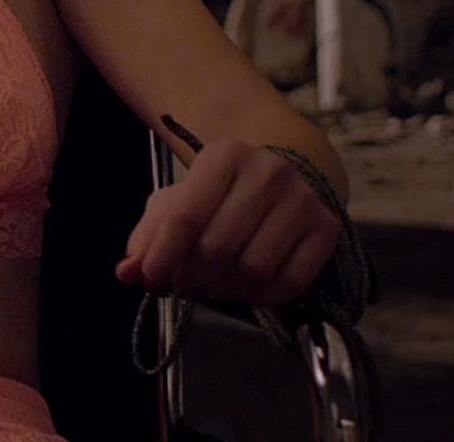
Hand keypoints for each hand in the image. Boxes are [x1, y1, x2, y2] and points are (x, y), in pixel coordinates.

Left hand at [116, 137, 340, 307]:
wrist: (282, 173)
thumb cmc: (220, 192)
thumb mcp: (178, 200)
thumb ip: (149, 235)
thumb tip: (126, 272)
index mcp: (225, 155)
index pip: (186, 216)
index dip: (163, 256)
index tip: (149, 280)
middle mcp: (269, 172)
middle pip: (218, 245)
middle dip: (191, 277)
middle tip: (182, 287)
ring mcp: (304, 199)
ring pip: (254, 268)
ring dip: (224, 290)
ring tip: (211, 288)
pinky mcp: (328, 228)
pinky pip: (291, 281)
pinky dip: (262, 297)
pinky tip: (245, 291)